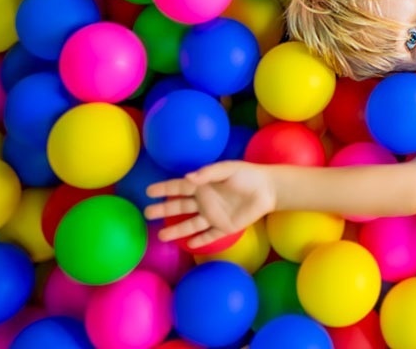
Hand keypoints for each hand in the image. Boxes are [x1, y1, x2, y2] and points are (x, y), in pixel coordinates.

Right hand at [144, 161, 276, 248]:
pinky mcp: (225, 227)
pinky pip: (209, 236)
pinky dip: (200, 240)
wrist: (268, 189)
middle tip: (147, 214)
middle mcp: (205, 201)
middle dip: (164, 210)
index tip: (149, 192)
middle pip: (180, 207)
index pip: (179, 188)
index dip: (164, 189)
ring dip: (177, 230)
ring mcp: (214, 215)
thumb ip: (208, 173)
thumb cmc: (247, 175)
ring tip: (161, 236)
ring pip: (191, 225)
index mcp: (204, 185)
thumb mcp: (228, 169)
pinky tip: (189, 244)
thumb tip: (188, 178)